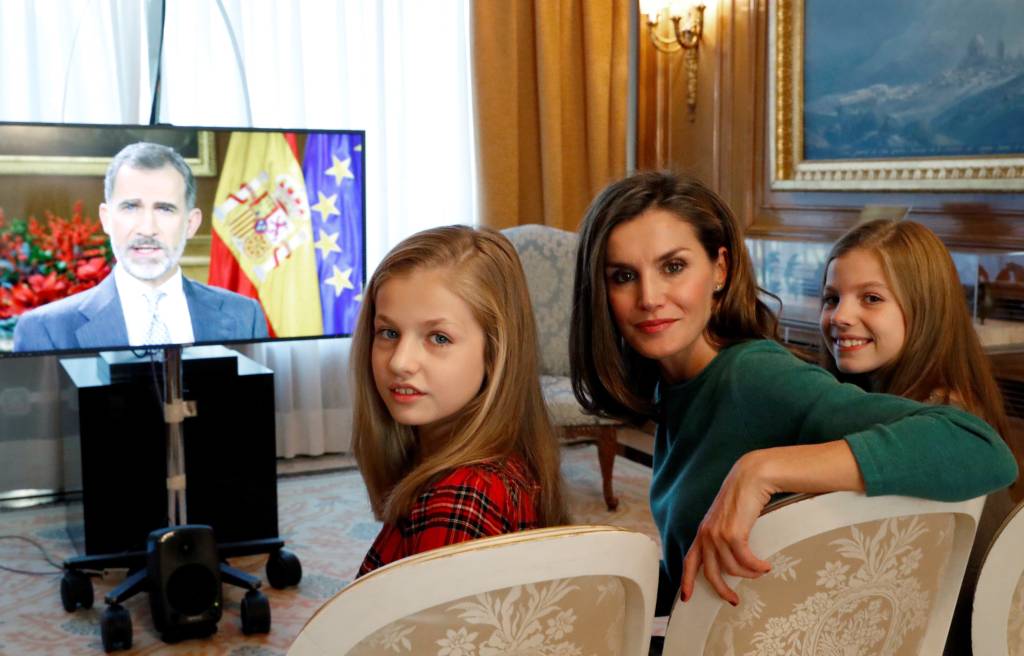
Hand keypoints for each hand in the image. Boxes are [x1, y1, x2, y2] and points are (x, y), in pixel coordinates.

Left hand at [681, 450, 774, 604]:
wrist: (750, 477)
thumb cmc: (743, 497)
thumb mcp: (727, 519)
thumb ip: (724, 536)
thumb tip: (732, 557)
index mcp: (702, 532)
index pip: (689, 560)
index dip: (686, 580)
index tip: (686, 598)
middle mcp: (706, 535)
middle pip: (710, 572)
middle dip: (722, 590)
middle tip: (734, 600)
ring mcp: (718, 534)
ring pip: (732, 569)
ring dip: (749, 574)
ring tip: (760, 571)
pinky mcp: (733, 534)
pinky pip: (745, 561)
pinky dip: (757, 567)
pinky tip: (766, 566)